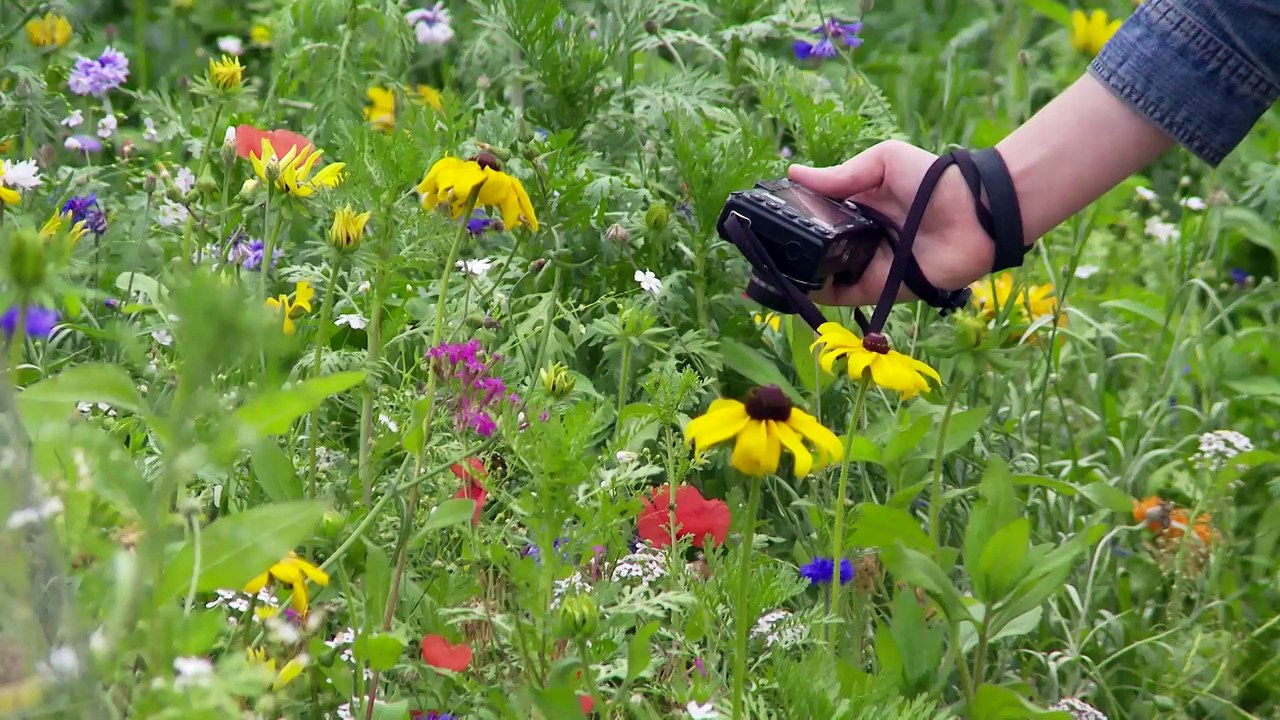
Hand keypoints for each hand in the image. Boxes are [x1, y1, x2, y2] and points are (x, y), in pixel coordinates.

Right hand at [787, 140, 995, 306]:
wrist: (975, 215)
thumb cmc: (934, 180)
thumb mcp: (885, 162)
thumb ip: (842, 175)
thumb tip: (794, 173)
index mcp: (860, 205)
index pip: (820, 214)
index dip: (795, 216)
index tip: (767, 217)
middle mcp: (861, 237)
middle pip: (818, 247)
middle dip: (792, 248)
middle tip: (762, 247)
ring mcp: (868, 264)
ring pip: (825, 273)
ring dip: (800, 273)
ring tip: (769, 268)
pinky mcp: (878, 288)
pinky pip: (842, 295)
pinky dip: (819, 294)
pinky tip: (796, 286)